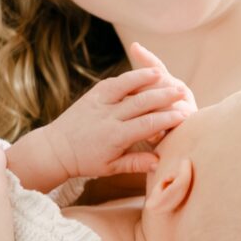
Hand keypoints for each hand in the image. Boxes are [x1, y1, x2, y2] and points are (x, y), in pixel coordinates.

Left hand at [7, 43, 192, 190]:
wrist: (56, 148)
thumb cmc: (86, 161)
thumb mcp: (111, 168)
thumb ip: (136, 163)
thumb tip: (160, 162)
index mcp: (115, 137)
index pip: (147, 125)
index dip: (167, 119)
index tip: (185, 115)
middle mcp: (107, 118)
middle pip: (141, 103)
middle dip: (164, 96)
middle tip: (183, 92)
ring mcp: (99, 104)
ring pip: (125, 87)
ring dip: (145, 79)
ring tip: (164, 75)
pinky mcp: (92, 95)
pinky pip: (113, 83)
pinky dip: (129, 77)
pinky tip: (142, 73)